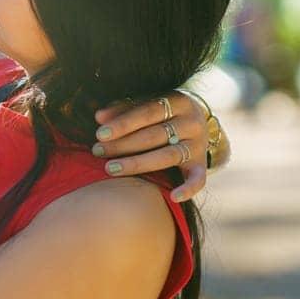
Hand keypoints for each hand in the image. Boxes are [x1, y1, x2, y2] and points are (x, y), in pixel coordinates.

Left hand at [92, 91, 221, 201]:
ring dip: (137, 164)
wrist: (197, 121)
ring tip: (110, 168)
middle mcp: (192, 122)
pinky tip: (173, 197)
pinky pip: (199, 179)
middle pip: (155, 135)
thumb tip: (99, 117)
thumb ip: (122, 109)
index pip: (147, 112)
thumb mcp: (145, 104)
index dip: (123, 123)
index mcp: (178, 101)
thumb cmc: (160, 112)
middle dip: (123, 144)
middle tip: (97, 151)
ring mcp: (199, 144)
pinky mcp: (202, 163)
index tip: (100, 134)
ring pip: (168, 156)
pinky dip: (188, 189)